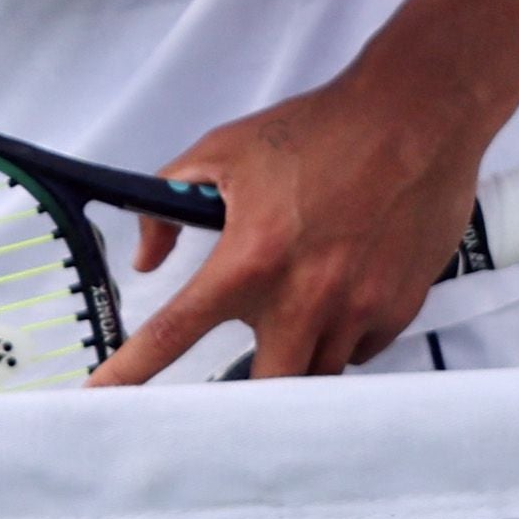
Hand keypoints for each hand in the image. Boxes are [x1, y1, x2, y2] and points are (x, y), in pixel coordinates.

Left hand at [89, 60, 494, 384]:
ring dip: (295, 360)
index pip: (175, 332)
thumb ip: (170, 203)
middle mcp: (304, 295)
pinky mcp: (398, 309)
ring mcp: (357, 309)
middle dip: (244, 393)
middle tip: (233, 376)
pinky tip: (339, 298)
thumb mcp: (227, 148)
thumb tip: (148, 258)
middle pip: (262, 389)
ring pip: (315, 375)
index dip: (131, 373)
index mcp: (250, 256)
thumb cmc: (323, 128)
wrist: (417, 114)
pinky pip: (358, 352)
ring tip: (296, 318)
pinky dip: (340, 339)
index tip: (101, 403)